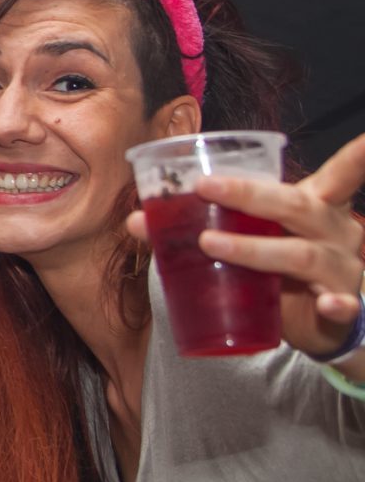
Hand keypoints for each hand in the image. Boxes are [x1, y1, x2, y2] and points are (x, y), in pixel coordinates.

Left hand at [127, 130, 364, 358]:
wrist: (323, 324)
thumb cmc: (286, 270)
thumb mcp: (254, 241)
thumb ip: (203, 225)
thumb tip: (138, 219)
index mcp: (319, 209)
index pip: (341, 175)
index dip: (357, 157)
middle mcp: (336, 233)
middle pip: (299, 207)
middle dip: (250, 195)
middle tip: (204, 186)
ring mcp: (342, 270)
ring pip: (302, 255)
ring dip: (256, 249)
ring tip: (210, 242)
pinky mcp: (343, 308)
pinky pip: (342, 306)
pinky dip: (336, 305)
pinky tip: (327, 304)